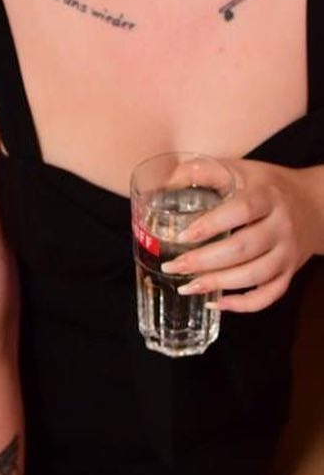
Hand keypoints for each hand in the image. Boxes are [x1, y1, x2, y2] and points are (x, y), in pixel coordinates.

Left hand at [161, 159, 321, 311]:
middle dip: (204, 261)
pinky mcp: (290, 271)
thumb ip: (203, 172)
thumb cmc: (266, 186)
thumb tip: (164, 183)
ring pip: (256, 275)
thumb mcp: (240, 169)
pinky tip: (216, 302)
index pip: (242, 210)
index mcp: (267, 197)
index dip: (211, 224)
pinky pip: (270, 294)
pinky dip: (243, 305)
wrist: (314, 203)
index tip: (182, 235)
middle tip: (173, 266)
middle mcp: (281, 225)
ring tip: (186, 286)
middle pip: (244, 248)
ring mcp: (287, 251)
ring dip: (218, 284)